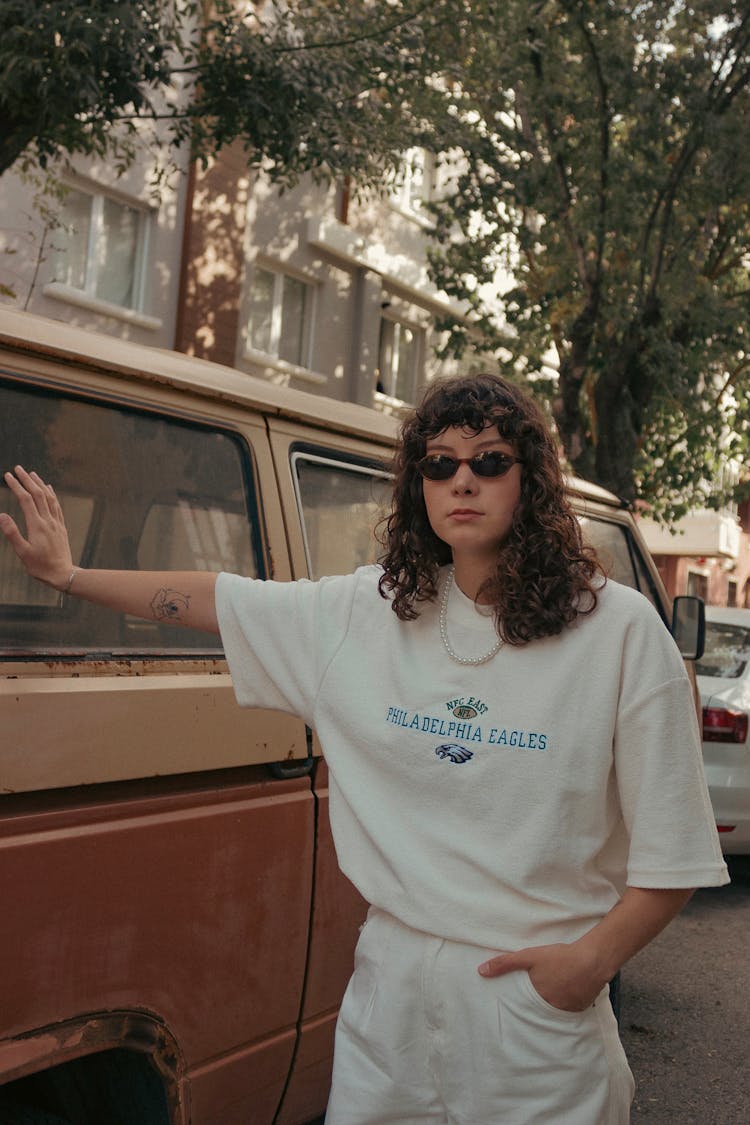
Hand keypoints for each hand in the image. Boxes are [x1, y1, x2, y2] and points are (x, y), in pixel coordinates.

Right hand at [0, 466, 74, 589]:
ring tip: (32, 474)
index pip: (26, 500)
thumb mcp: (22, 552)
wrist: (63, 574)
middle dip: (27, 480)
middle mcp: (48, 521)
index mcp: (37, 526)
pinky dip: (51, 494)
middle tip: (18, 468)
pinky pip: (57, 506)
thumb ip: (12, 533)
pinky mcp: (61, 527)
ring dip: (40, 484)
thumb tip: (2, 515)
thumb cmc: (40, 566)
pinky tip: (48, 489)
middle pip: (38, 494)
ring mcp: (56, 523)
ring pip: (49, 498)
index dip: (16, 486)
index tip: (7, 476)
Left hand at [478, 940, 607, 1011]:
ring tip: (551, 996)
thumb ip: (505, 964)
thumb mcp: (529, 957)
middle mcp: (551, 1008)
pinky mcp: (581, 1008)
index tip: (514, 1008)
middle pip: (539, 1009)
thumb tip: (481, 971)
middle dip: (536, 1006)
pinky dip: (567, 1003)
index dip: (520, 1005)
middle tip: (534, 1001)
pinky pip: (570, 1010)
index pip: (523, 1006)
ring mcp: (567, 1010)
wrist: (592, 961)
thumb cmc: (559, 958)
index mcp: (536, 998)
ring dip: (552, 1004)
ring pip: (555, 1010)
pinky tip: (567, 994)